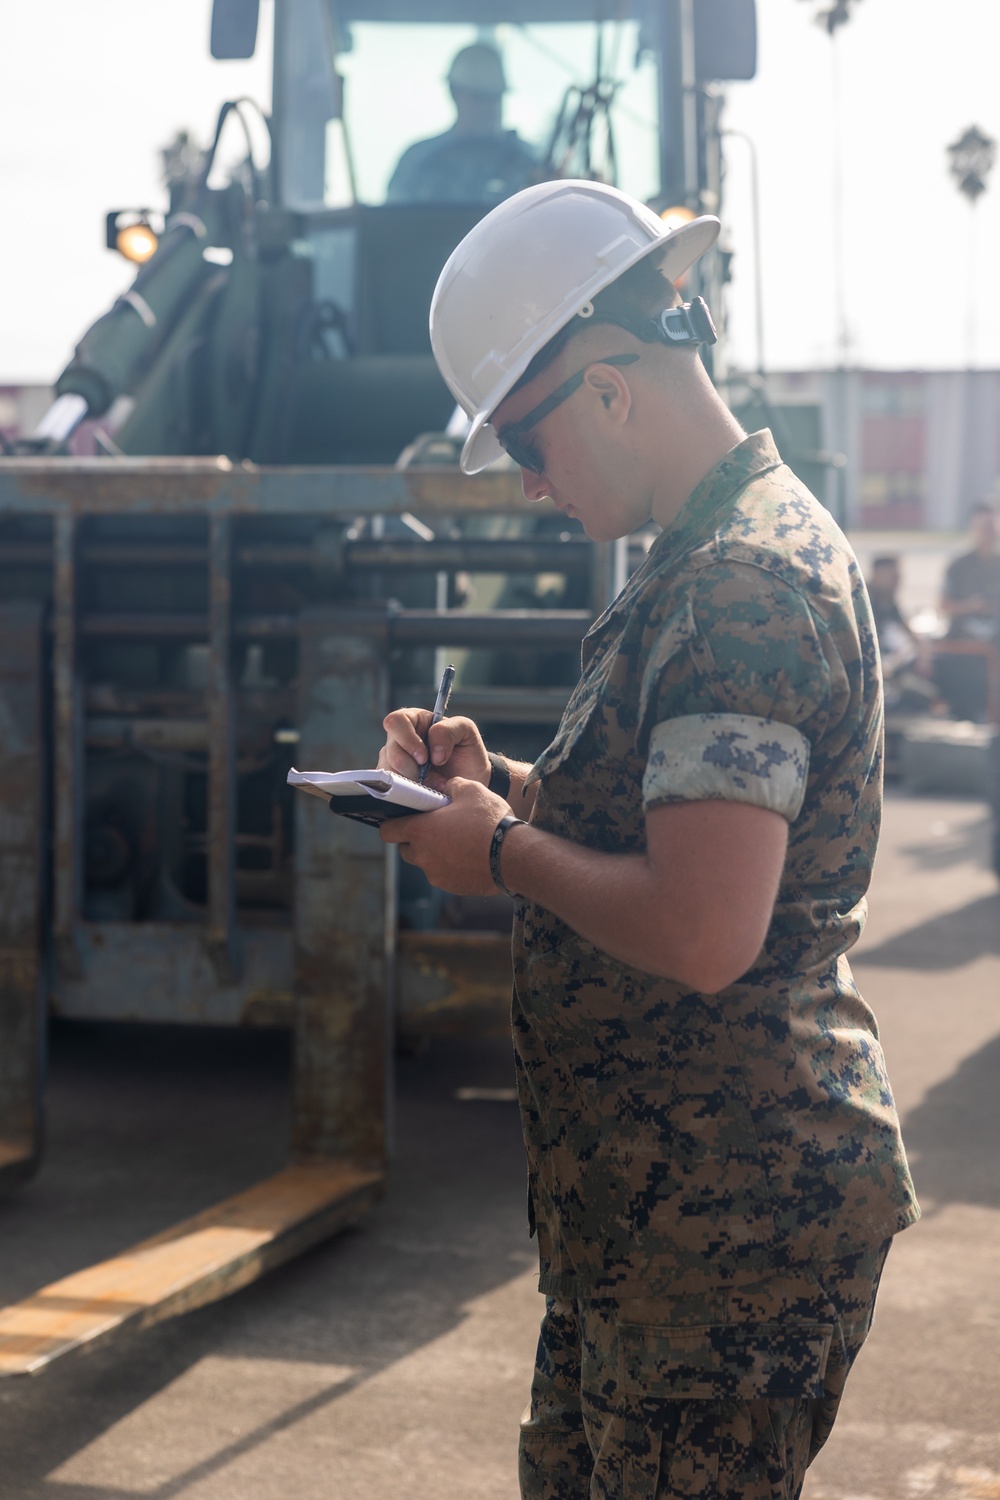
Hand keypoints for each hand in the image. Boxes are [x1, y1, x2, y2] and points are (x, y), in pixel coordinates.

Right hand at [378, 709, 490, 791]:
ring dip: (409, 782)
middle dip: (408, 766)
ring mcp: (394, 763)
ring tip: (431, 785)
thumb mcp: (466, 732)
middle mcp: (400, 740)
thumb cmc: (467, 754)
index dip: (407, 739)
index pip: (396, 722)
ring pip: (387, 771)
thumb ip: (449, 730)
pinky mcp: (394, 783)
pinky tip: (424, 792)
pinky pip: (390, 789)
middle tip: (427, 776)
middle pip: (389, 750)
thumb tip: (432, 751)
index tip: (423, 758)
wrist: (469, 784)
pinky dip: (408, 793)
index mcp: (414, 721)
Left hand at [379, 776, 517, 895]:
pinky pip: (444, 874)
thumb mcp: (471, 790)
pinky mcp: (452, 887)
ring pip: (426, 862)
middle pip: (405, 848)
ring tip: (457, 840)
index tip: (402, 818)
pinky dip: (451, 865)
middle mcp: (422, 856)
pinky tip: (469, 855)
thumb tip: (447, 787)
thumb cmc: (489, 820)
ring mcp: (436, 874)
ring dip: (434, 853)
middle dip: (416, 839)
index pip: (387, 831)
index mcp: (420, 831)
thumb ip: (451, 786)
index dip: (391, 824)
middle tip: (436, 826)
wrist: (515, 856)